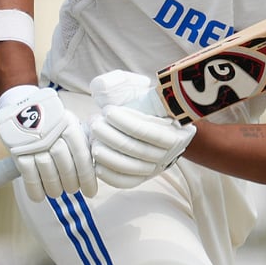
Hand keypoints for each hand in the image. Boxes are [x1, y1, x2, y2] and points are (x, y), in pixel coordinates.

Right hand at [0, 85, 97, 201]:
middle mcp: (52, 133)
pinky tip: (40, 197)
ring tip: (57, 193)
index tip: (91, 193)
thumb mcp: (71, 123)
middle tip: (72, 190)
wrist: (23, 104)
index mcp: (69, 125)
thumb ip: (82, 142)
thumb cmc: (53, 120)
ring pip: (47, 171)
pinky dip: (34, 188)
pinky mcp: (18, 149)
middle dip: (71, 183)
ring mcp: (34, 142)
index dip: (87, 178)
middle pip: (64, 165)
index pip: (81, 156)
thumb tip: (96, 168)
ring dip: (54, 187)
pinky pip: (28, 173)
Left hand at [89, 71, 195, 188]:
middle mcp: (168, 151)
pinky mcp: (143, 177)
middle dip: (111, 136)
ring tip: (92, 138)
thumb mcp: (134, 86)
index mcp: (173, 128)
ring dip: (107, 154)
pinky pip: (127, 182)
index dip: (126, 122)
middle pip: (137, 149)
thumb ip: (119, 82)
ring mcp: (156, 166)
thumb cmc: (139, 101)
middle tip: (93, 122)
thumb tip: (102, 87)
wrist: (152, 120)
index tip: (107, 110)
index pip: (150, 131)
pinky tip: (96, 163)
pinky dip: (110, 175)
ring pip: (131, 167)